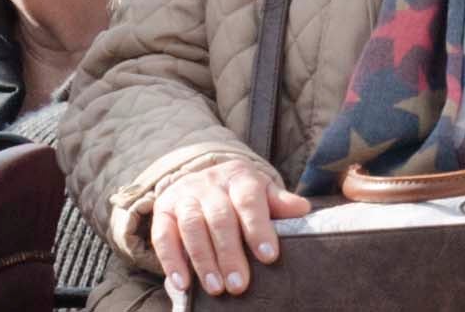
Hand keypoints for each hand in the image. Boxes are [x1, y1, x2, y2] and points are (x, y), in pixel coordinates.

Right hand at [144, 159, 307, 296]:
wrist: (205, 181)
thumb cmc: (241, 196)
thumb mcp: (263, 193)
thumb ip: (279, 203)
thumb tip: (302, 209)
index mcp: (239, 176)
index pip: (249, 200)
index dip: (258, 228)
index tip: (268, 256)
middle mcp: (209, 183)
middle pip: (220, 217)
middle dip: (230, 253)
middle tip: (240, 285)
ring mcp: (184, 196)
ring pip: (192, 227)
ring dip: (203, 260)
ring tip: (216, 288)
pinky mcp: (163, 211)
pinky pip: (163, 236)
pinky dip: (171, 261)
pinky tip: (182, 283)